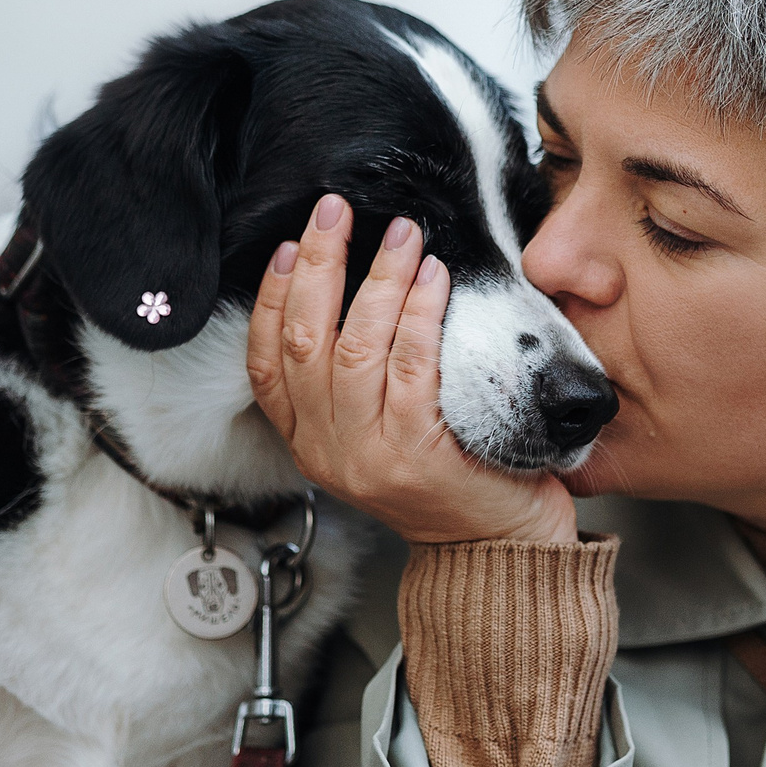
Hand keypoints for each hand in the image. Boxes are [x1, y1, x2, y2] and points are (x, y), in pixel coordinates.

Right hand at [247, 194, 577, 545]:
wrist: (499, 554)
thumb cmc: (451, 482)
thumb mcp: (380, 438)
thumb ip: (353, 384)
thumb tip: (344, 292)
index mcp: (310, 444)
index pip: (266, 362)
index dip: (271, 298)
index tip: (287, 247)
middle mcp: (329, 450)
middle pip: (304, 341)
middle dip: (316, 266)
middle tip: (332, 211)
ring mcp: (370, 455)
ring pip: (356, 347)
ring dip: (378, 279)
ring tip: (403, 235)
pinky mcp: (418, 454)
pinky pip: (411, 366)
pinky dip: (420, 313)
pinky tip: (435, 277)